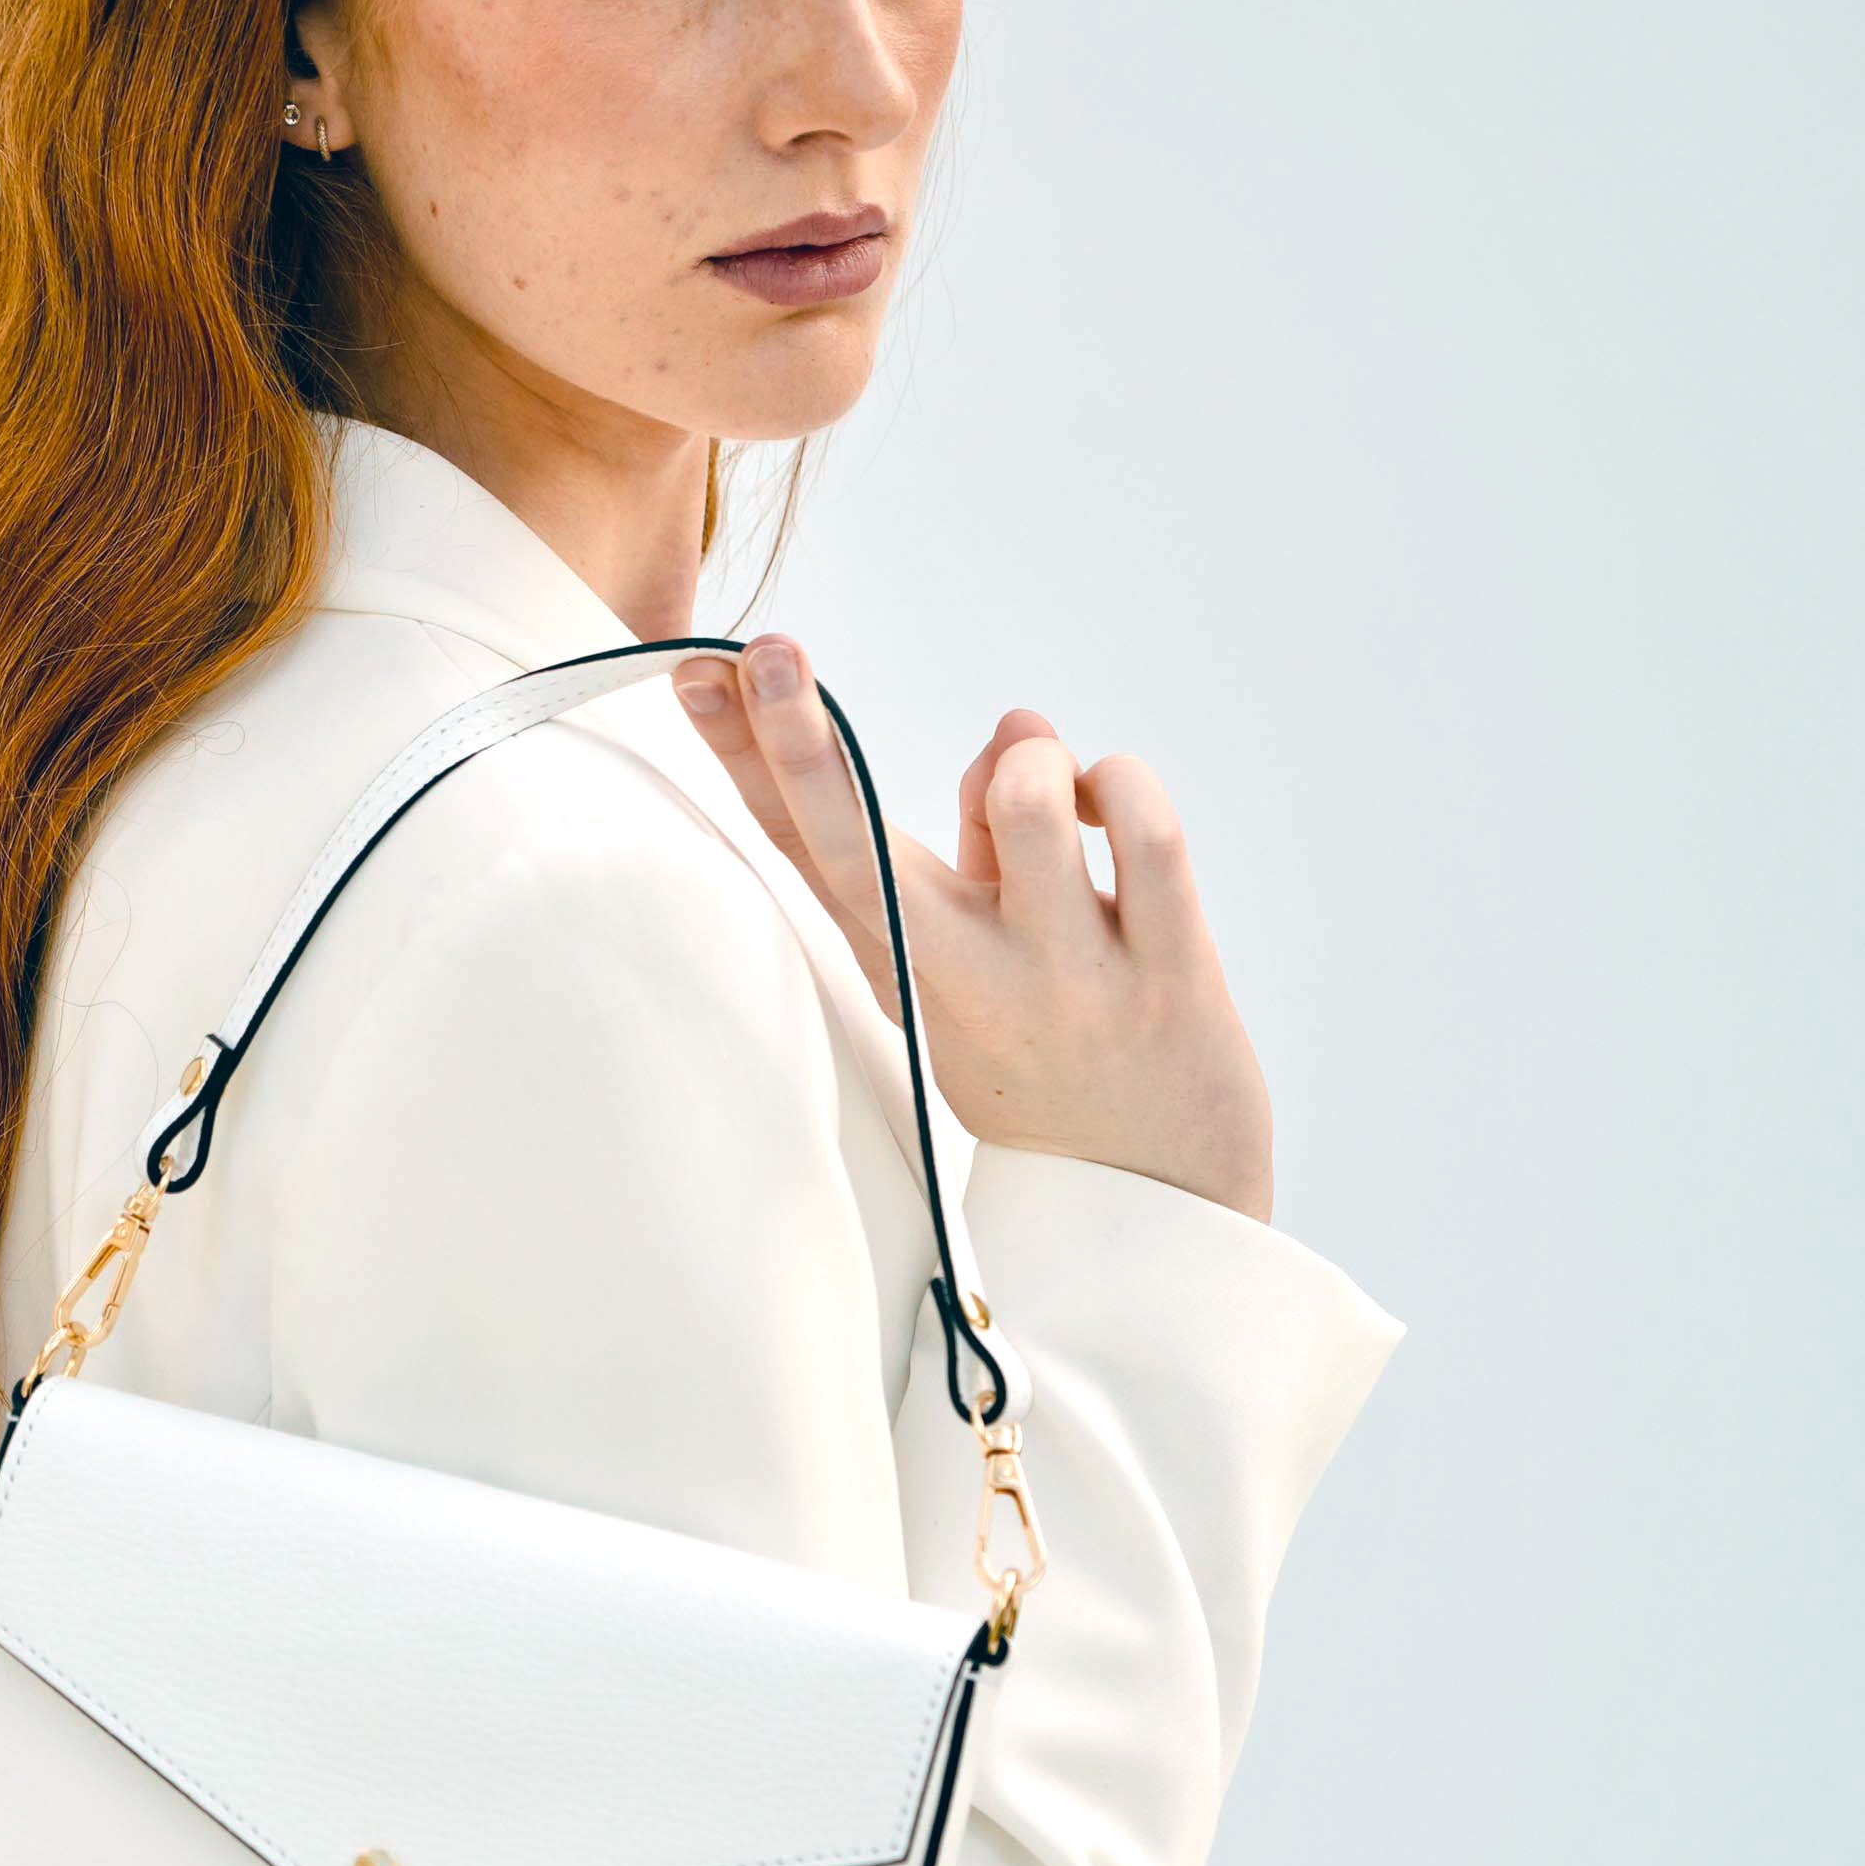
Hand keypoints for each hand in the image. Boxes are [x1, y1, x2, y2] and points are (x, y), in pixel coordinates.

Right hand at [670, 640, 1274, 1221]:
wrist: (1155, 1211)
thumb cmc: (1054, 1055)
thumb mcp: (981, 955)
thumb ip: (984, 836)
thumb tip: (1020, 725)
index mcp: (900, 960)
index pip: (799, 843)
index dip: (746, 754)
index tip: (697, 671)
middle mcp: (960, 974)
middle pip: (853, 842)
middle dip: (803, 741)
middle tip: (770, 654)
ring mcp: (1061, 979)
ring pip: (1028, 800)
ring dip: (1036, 759)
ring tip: (1056, 788)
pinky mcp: (1167, 981)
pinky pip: (1146, 834)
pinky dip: (1126, 785)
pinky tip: (1113, 802)